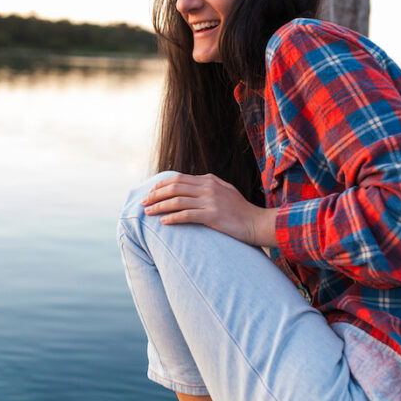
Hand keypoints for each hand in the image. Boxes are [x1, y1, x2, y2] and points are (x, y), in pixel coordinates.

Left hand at [141, 173, 277, 246]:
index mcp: (209, 180)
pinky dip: (172, 218)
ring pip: (177, 201)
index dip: (162, 184)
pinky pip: (186, 215)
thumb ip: (207, 186)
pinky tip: (163, 222)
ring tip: (148, 213)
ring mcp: (210, 201)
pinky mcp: (212, 216)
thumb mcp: (224, 191)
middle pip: (174, 187)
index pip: (179, 178)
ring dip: (159, 206)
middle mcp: (208, 187)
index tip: (151, 192)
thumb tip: (188, 186)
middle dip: (156, 195)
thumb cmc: (240, 210)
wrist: (257, 223)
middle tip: (144, 202)